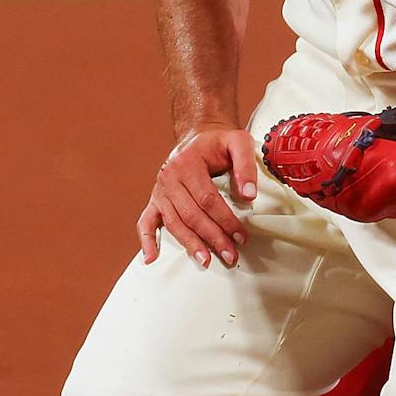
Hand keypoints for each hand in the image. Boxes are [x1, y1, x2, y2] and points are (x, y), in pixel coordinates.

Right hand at [137, 126, 259, 268]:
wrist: (198, 135)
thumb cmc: (219, 142)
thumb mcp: (238, 142)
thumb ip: (245, 165)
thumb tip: (249, 195)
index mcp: (188, 163)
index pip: (207, 199)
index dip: (225, 219)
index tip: (241, 236)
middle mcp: (169, 177)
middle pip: (191, 214)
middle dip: (212, 237)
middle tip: (230, 255)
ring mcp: (160, 190)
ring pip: (173, 222)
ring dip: (190, 244)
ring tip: (206, 260)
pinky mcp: (155, 200)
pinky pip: (146, 222)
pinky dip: (147, 240)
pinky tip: (151, 257)